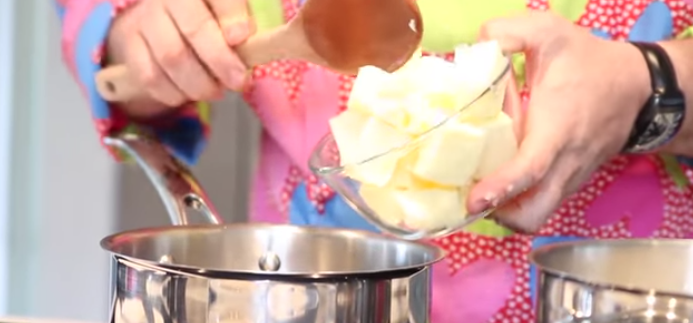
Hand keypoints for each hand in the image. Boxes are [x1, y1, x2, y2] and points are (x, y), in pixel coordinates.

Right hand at [106, 0, 253, 116]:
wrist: (162, 21)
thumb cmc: (207, 18)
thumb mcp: (227, 15)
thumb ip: (240, 21)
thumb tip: (245, 39)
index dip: (231, 14)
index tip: (241, 37)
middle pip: (194, 29)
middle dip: (220, 61)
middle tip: (238, 81)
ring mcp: (144, 17)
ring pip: (172, 58)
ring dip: (199, 84)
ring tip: (215, 91)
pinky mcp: (128, 42)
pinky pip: (150, 76)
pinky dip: (173, 93)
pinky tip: (187, 94)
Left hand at [466, 11, 650, 232]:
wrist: (638, 86)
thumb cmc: (588, 61)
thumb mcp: (547, 32)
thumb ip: (505, 34)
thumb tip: (473, 54)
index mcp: (558, 129)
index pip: (531, 169)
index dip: (501, 187)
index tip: (474, 199)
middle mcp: (566, 162)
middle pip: (534, 214)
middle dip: (499, 215)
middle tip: (470, 194)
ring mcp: (570, 177)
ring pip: (537, 214)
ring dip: (506, 210)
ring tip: (481, 186)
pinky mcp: (570, 181)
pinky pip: (543, 201)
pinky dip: (519, 199)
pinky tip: (499, 176)